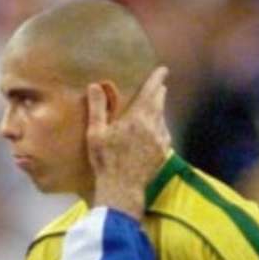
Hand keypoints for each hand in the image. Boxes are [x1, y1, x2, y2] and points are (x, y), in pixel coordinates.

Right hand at [88, 65, 170, 217]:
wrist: (122, 190)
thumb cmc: (106, 161)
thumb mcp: (96, 134)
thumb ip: (97, 108)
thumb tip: (94, 86)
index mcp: (138, 117)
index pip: (152, 90)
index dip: (157, 78)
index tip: (163, 69)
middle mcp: (153, 126)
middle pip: (160, 103)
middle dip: (159, 93)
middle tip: (159, 87)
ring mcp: (160, 141)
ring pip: (163, 119)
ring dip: (159, 112)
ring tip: (154, 110)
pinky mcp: (162, 154)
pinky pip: (164, 136)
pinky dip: (160, 129)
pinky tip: (156, 132)